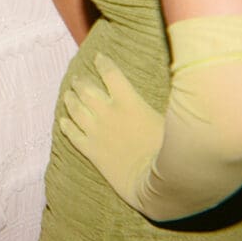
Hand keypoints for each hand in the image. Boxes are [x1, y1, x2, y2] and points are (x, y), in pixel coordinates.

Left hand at [59, 53, 163, 207]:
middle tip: (77, 78)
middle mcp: (108, 113)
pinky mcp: (91, 151)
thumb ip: (166, 104)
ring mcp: (96, 132)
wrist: (153, 183)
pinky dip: (67, 126)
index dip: (103, 63)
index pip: (111, 74)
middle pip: (87, 90)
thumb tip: (178, 91)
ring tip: (67, 94)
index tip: (98, 57)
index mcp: (128, 102)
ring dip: (70, 99)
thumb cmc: (170, 151)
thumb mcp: (170, 120)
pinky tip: (63, 122)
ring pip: (76, 109)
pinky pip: (73, 135)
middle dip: (81, 81)